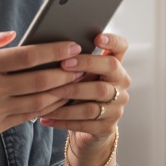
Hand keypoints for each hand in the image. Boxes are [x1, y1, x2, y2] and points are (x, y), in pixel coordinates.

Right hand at [0, 28, 85, 147]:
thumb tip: (14, 35)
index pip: (26, 57)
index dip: (53, 51)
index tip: (71, 45)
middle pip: (39, 81)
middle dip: (66, 72)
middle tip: (83, 63)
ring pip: (39, 102)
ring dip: (62, 92)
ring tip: (77, 81)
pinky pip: (29, 116)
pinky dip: (47, 107)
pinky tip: (58, 97)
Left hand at [40, 33, 130, 158]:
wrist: (86, 128)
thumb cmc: (77, 92)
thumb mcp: (78, 74)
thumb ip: (71, 60)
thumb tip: (45, 45)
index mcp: (114, 66)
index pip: (121, 47)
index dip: (112, 40)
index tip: (97, 37)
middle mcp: (120, 84)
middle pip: (110, 69)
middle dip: (85, 64)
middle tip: (62, 63)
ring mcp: (117, 107)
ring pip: (96, 97)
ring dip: (68, 94)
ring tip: (46, 92)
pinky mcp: (107, 127)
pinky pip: (84, 123)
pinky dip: (61, 119)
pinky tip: (44, 116)